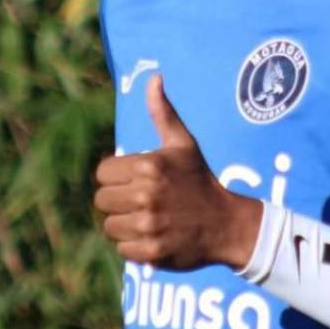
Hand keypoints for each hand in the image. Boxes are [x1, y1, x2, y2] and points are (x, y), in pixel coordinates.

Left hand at [94, 73, 261, 270]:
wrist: (227, 223)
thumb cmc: (199, 179)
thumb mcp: (183, 144)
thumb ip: (163, 112)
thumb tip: (154, 77)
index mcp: (148, 166)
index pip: (102, 174)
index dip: (117, 177)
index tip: (136, 181)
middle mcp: (146, 195)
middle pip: (102, 200)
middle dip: (119, 201)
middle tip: (142, 201)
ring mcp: (149, 225)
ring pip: (109, 226)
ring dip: (125, 224)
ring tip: (149, 218)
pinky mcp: (151, 251)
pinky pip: (122, 249)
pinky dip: (135, 246)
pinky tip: (154, 236)